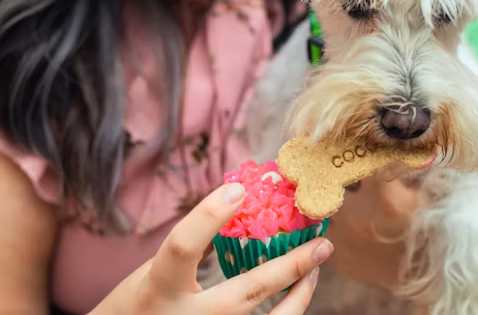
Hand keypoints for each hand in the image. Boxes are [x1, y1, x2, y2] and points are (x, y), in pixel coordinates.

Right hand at [90, 183, 333, 314]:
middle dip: (289, 264)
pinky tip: (301, 288)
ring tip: (318, 261)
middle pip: (247, 290)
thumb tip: (232, 210)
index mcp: (159, 287)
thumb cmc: (141, 302)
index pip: (182, 248)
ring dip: (301, 291)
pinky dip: (291, 309)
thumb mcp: (154, 270)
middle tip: (322, 240)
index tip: (238, 190)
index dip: (208, 216)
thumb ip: (192, 245)